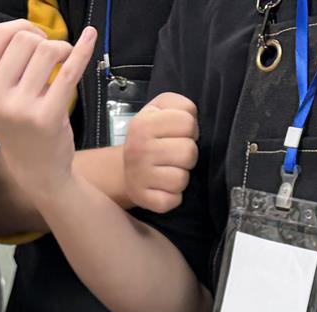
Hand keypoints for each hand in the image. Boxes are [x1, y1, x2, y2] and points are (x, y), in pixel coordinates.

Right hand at [0, 22, 97, 194]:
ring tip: (65, 61)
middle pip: (24, 39)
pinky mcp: (48, 116)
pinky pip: (69, 71)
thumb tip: (31, 28)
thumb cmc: (20, 126)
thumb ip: (4, 62)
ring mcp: (20, 108)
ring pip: (46, 50)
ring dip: (62, 48)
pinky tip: (90, 37)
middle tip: (53, 55)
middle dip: (44, 39)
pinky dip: (83, 50)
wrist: (36, 170)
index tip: (36, 38)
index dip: (21, 27)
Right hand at [123, 93, 198, 213]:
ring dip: (181, 175)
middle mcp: (138, 149)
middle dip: (187, 154)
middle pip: (189, 152)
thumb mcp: (160, 110)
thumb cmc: (150, 137)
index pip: (188, 123)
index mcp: (142, 123)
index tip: (178, 135)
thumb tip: (192, 119)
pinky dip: (174, 196)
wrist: (125, 169)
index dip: (189, 129)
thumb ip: (179, 105)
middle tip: (174, 155)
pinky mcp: (143, 199)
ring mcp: (139, 176)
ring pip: (182, 179)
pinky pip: (174, 200)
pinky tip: (164, 188)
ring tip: (168, 171)